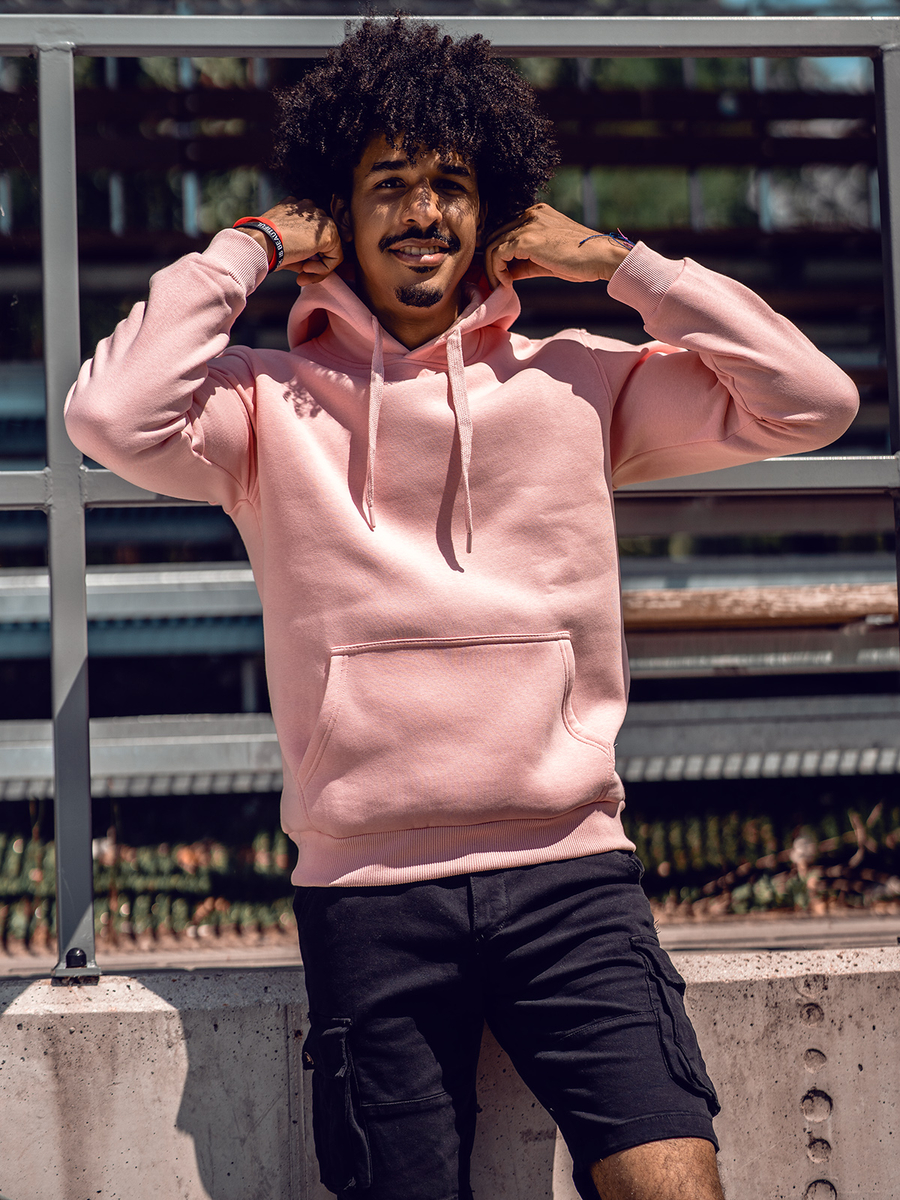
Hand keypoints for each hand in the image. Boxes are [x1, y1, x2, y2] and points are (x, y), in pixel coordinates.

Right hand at [239, 197, 343, 285]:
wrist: (261, 242)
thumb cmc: (265, 245)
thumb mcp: (283, 244)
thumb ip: (300, 250)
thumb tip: (310, 266)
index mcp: (296, 207)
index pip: (310, 232)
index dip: (307, 253)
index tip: (298, 267)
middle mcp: (309, 209)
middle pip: (322, 240)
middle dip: (315, 261)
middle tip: (302, 275)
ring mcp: (320, 218)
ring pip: (330, 248)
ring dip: (319, 267)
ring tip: (303, 274)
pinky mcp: (328, 233)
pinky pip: (335, 257)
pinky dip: (323, 269)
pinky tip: (306, 270)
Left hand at [483, 203, 630, 289]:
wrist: (601, 257)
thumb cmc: (581, 260)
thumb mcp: (547, 259)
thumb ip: (525, 262)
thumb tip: (507, 274)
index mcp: (537, 215)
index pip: (506, 232)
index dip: (500, 255)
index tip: (504, 275)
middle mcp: (530, 215)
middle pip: (495, 237)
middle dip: (492, 262)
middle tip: (498, 283)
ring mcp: (527, 225)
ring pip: (492, 245)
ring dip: (492, 269)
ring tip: (502, 286)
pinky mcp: (526, 239)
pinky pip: (497, 254)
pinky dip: (496, 271)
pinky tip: (507, 284)